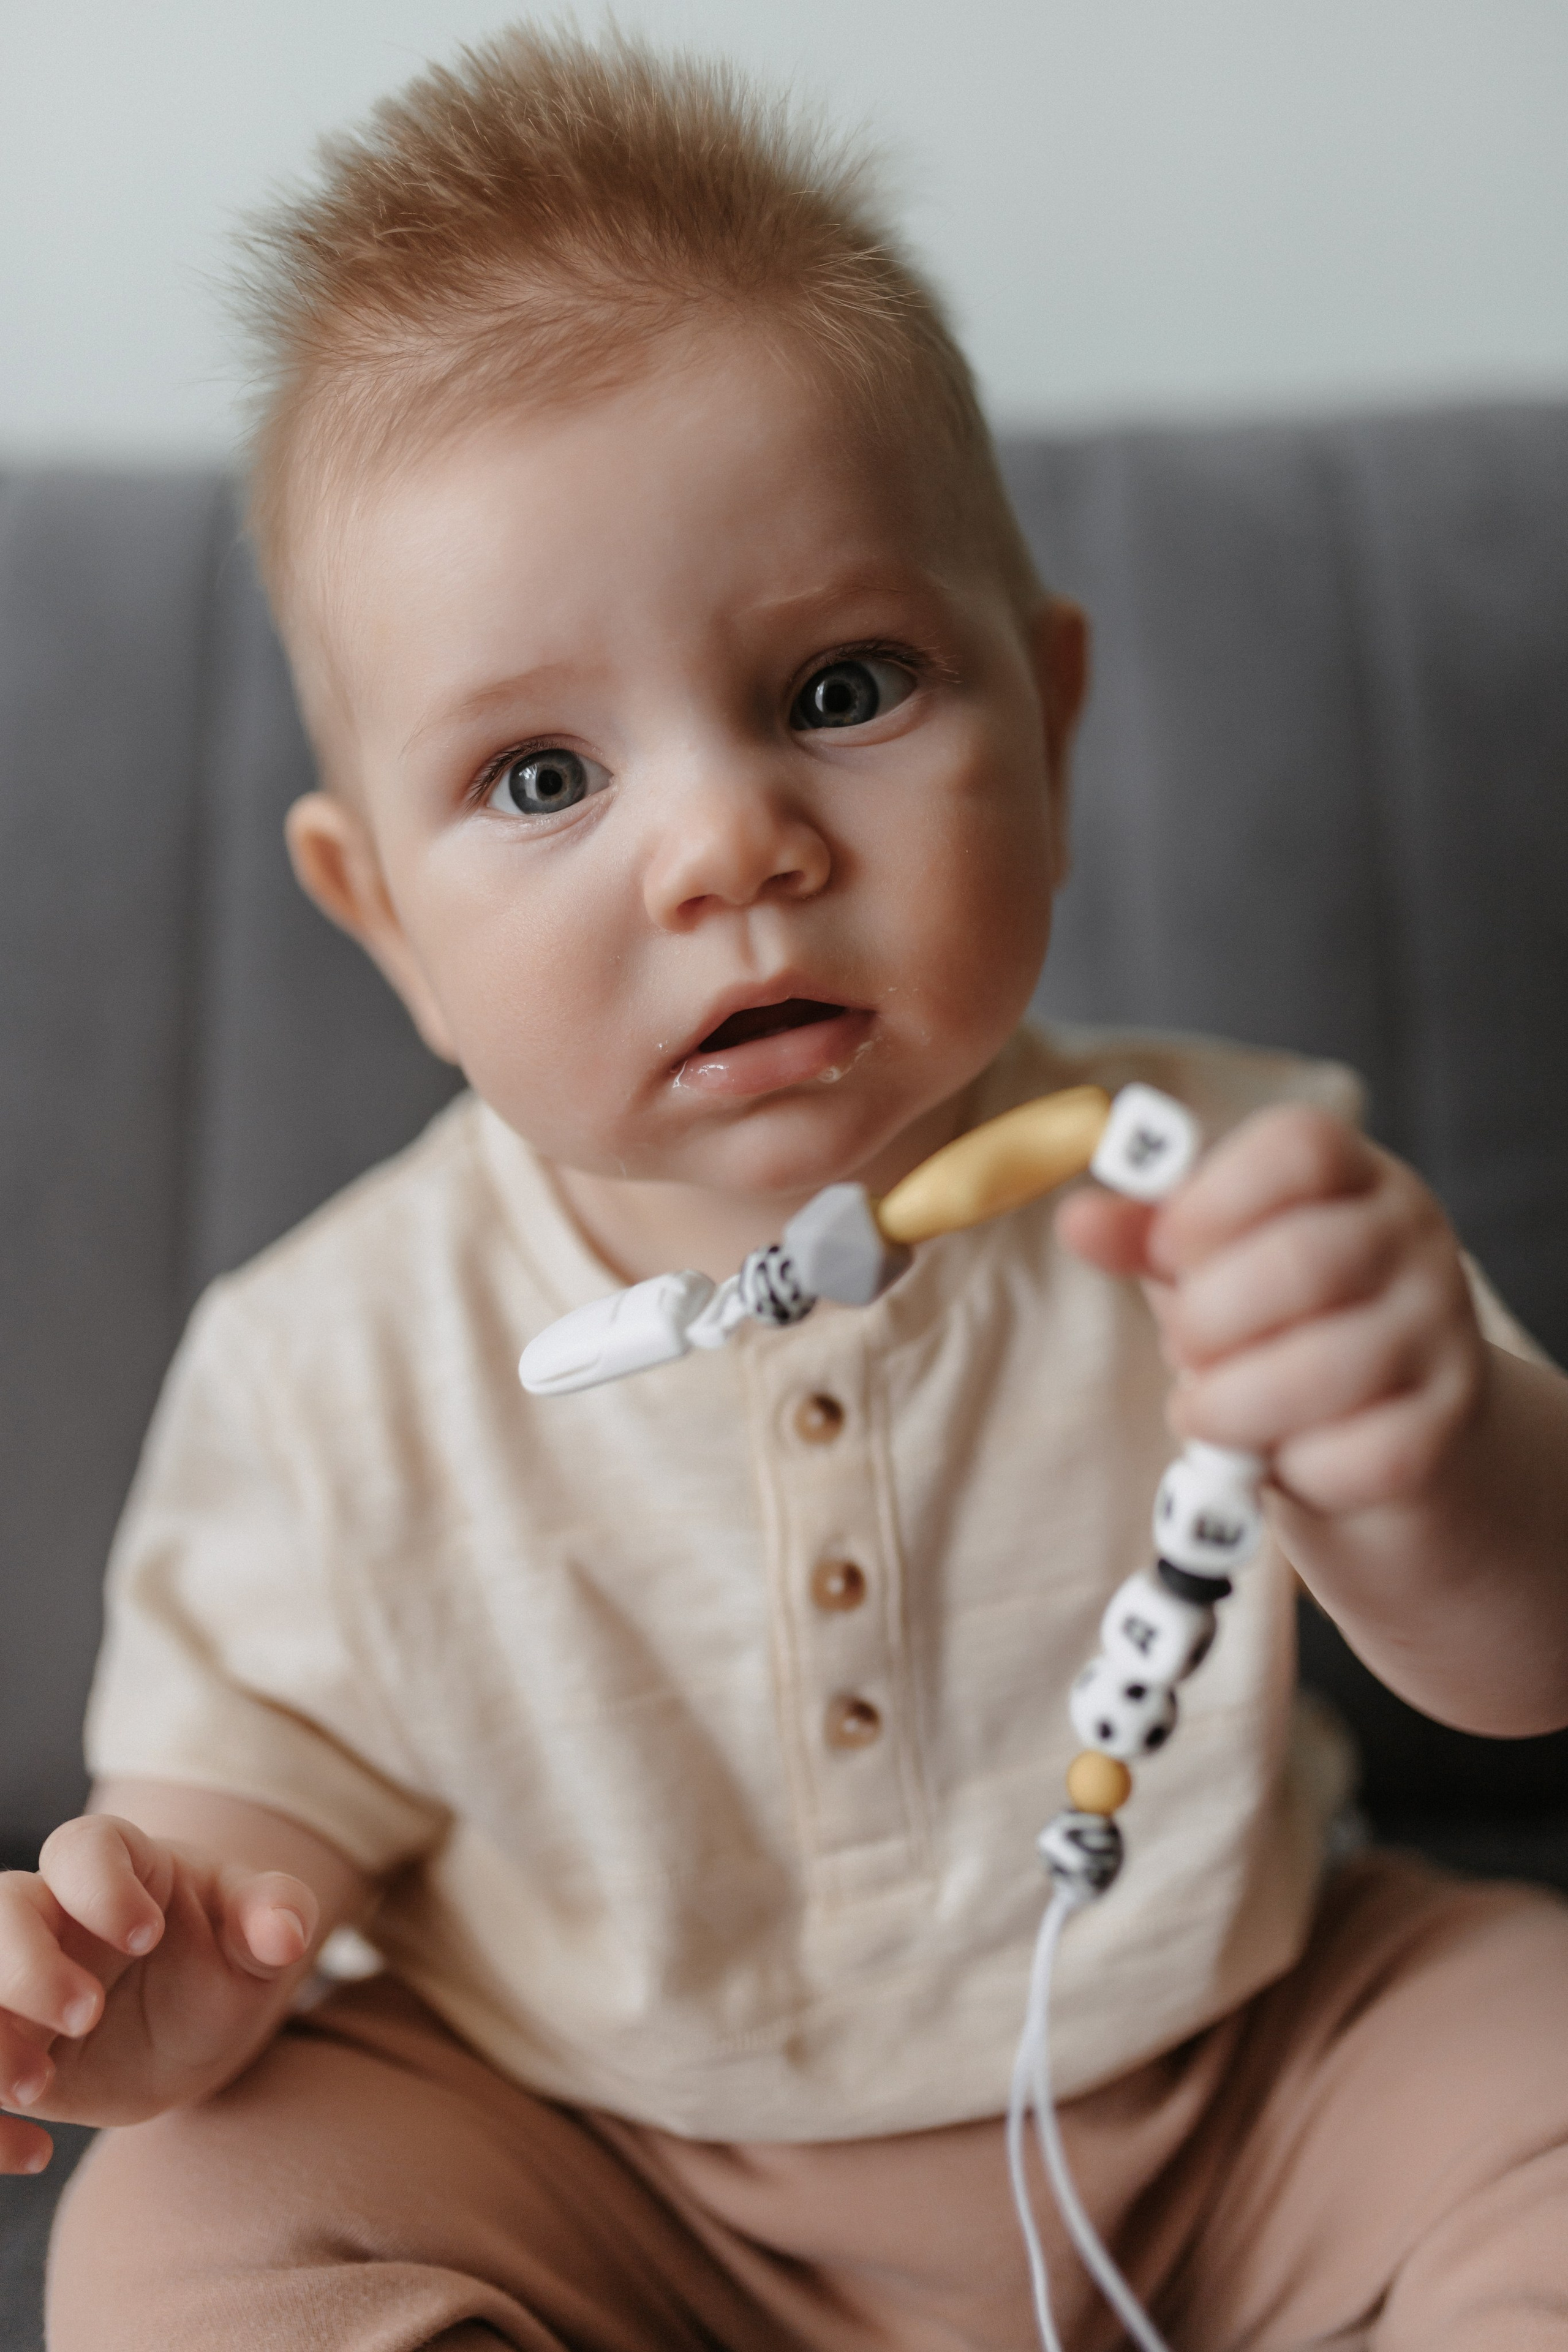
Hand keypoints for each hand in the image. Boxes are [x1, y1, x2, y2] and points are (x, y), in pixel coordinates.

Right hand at [0, 1814, 317, 2173]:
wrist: (197, 2022)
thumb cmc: (224, 1954)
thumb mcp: (257, 1936)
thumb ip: (276, 1915)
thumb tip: (286, 1933)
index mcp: (114, 1866)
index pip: (82, 1848)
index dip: (102, 1886)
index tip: (148, 1935)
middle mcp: (50, 1914)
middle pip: (1, 1909)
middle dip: (27, 1965)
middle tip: (87, 2015)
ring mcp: (16, 1982)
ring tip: (39, 2087)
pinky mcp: (5, 2046)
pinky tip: (36, 2152)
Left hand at [1059, 1106, 1485, 1514]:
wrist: (1387, 1419)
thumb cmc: (1280, 1321)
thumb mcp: (1212, 1263)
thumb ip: (1147, 1236)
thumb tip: (1079, 1220)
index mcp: (1353, 1175)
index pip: (1298, 1148)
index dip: (1211, 1202)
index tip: (1168, 1250)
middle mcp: (1414, 1238)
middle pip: (1304, 1261)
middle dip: (1208, 1321)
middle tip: (1182, 1350)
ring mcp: (1443, 1331)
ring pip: (1327, 1369)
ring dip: (1233, 1405)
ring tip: (1205, 1411)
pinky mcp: (1450, 1426)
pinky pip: (1363, 1454)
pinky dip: (1297, 1468)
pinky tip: (1279, 1455)